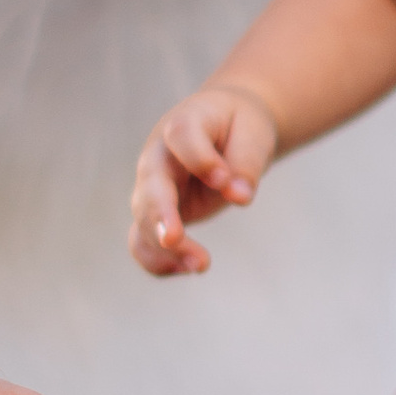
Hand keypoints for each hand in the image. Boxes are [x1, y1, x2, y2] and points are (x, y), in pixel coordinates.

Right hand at [129, 82, 279, 276]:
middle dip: (160, 214)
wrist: (225, 128)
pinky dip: (158, 262)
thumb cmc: (239, 126)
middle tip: (173, 238)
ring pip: (143, 220)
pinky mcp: (157, 214)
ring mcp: (152, 187)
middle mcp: (159, 156)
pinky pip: (143, 242)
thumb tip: (240, 197)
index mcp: (183, 123)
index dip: (200, 159)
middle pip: (150, 184)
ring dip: (165, 248)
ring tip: (200, 265)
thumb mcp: (253, 134)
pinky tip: (187, 271)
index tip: (224, 180)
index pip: (182, 137)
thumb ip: (246, 162)